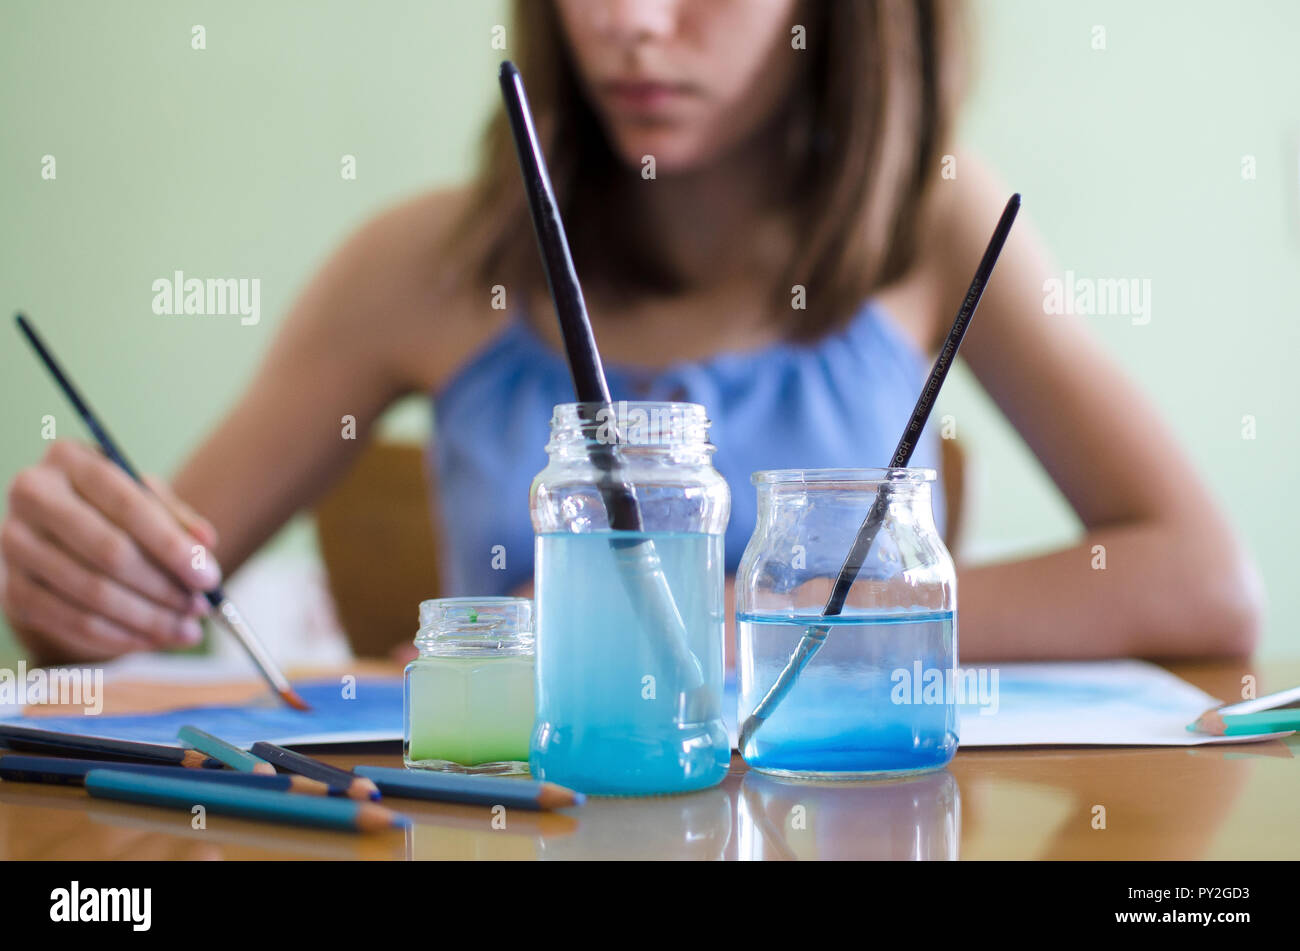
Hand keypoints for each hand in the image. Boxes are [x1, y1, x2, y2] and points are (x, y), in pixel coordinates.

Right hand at [1, 440, 221, 662]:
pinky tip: (154, 639)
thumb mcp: (145, 499)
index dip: (172, 545)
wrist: (59, 535)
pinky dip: (120, 637)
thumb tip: (205, 543)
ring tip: (187, 629)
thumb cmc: (113, 511)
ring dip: (148, 618)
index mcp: (69, 460)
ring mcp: (14, 544)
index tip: (208, 576)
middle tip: (201, 607)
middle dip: (164, 586)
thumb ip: (177, 519)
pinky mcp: (11, 589)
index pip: (128, 504)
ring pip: (92, 593)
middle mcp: (32, 496)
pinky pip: (72, 622)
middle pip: (109, 552)